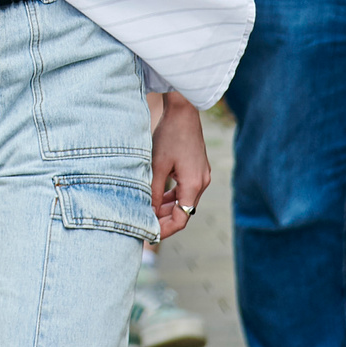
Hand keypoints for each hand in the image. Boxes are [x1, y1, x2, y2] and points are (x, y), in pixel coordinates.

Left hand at [150, 92, 210, 239]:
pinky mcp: (197, 169)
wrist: (183, 112)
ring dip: (167, 208)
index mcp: (193, 184)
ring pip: (184, 201)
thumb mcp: (157, 165)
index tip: (149, 234)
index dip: (166, 229)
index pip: (182, 218)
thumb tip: (149, 212)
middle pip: (184, 211)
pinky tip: (157, 198)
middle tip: (145, 226)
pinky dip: (172, 196)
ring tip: (148, 214)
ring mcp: (201, 176)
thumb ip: (154, 191)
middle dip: (164, 220)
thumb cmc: (169, 136)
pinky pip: (185, 190)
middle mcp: (201, 183)